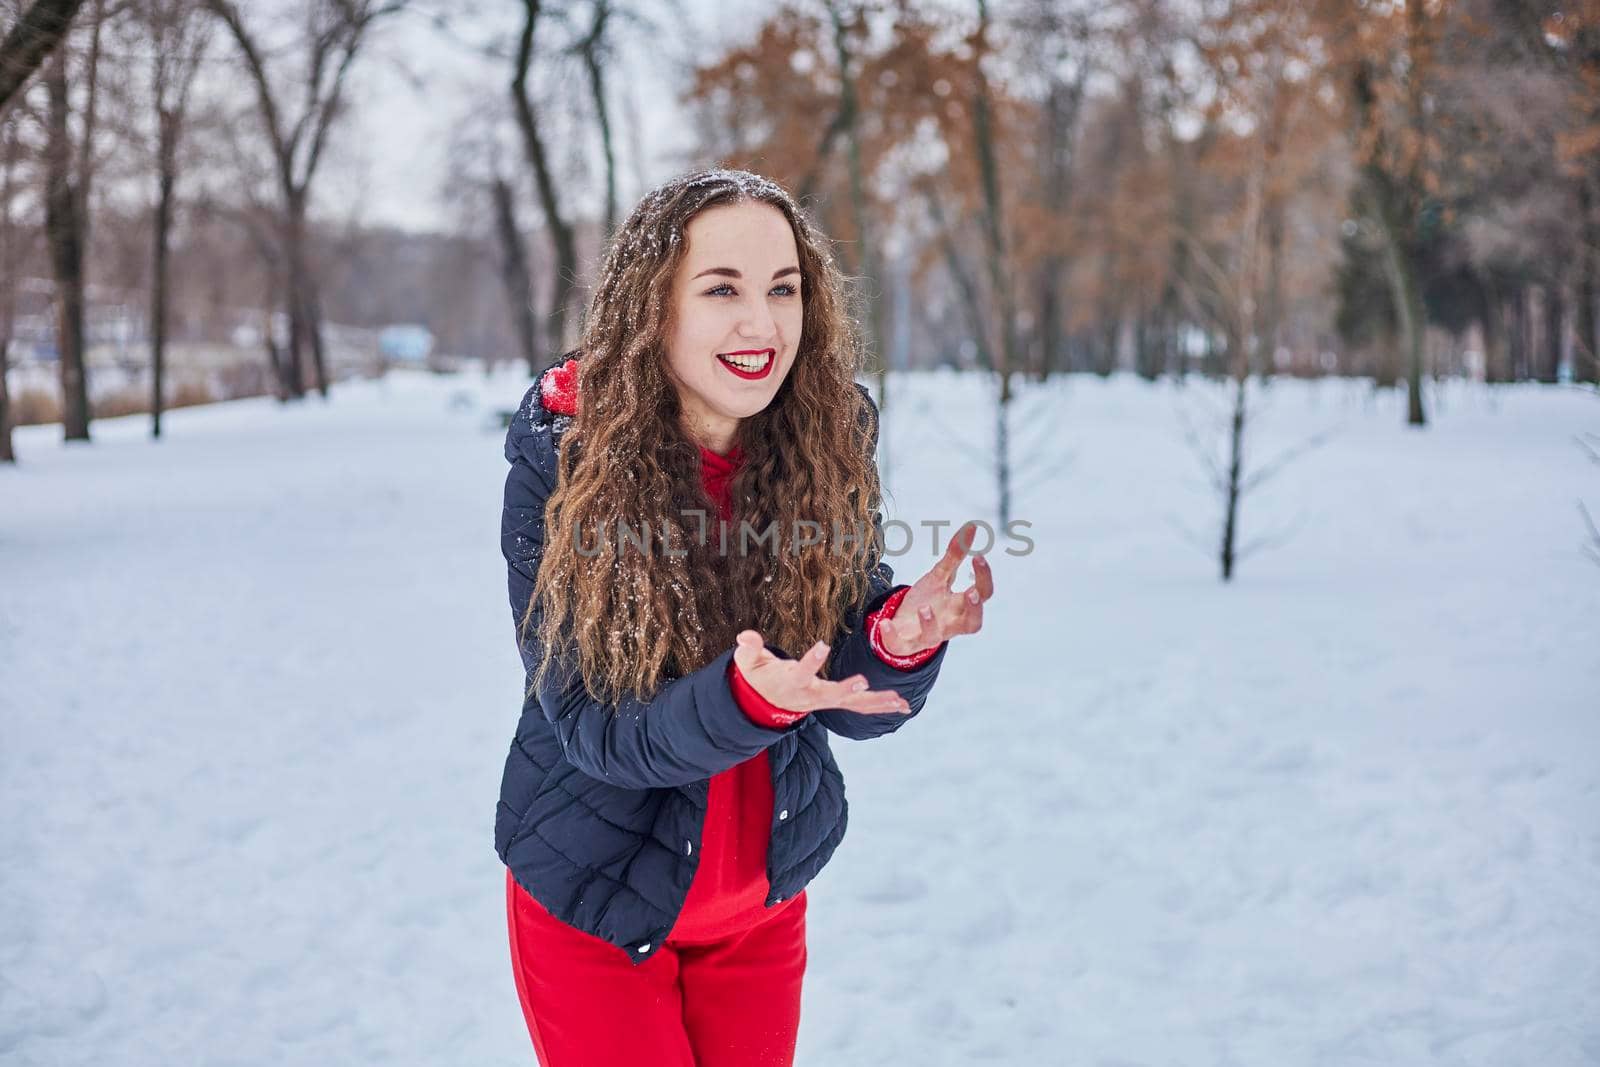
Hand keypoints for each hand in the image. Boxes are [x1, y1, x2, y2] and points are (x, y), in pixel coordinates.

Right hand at [734, 631, 912, 715]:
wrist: (765, 702)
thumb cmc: (758, 676)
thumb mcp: (748, 662)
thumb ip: (748, 648)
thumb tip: (745, 636)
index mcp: (791, 682)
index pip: (801, 671)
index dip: (811, 659)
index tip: (823, 644)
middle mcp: (810, 696)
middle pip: (831, 695)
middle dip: (846, 689)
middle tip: (863, 682)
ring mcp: (824, 701)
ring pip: (852, 704)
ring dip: (875, 702)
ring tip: (898, 701)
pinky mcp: (834, 702)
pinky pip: (860, 706)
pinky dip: (881, 705)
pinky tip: (902, 705)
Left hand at [878, 522, 993, 656]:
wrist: (904, 625)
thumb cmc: (927, 600)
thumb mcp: (939, 576)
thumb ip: (955, 554)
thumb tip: (972, 526)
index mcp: (960, 606)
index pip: (983, 595)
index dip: (984, 578)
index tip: (978, 555)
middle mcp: (949, 624)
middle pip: (972, 623)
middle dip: (974, 610)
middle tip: (971, 593)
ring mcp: (927, 636)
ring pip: (935, 637)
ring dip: (931, 623)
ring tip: (924, 608)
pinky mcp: (904, 644)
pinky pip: (899, 644)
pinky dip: (891, 635)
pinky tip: (884, 623)